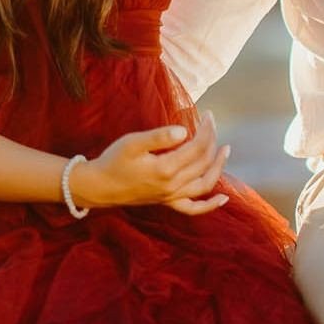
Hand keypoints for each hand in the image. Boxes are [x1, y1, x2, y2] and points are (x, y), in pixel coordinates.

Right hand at [74, 111, 230, 216]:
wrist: (98, 186)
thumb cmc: (113, 161)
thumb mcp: (132, 143)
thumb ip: (159, 137)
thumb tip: (184, 132)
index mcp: (165, 168)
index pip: (197, 147)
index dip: (206, 129)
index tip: (207, 114)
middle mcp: (172, 185)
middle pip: (203, 162)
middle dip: (212, 140)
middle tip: (211, 123)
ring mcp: (171, 196)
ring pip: (204, 184)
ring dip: (218, 167)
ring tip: (225, 150)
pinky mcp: (167, 202)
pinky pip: (193, 208)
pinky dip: (210, 206)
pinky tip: (223, 199)